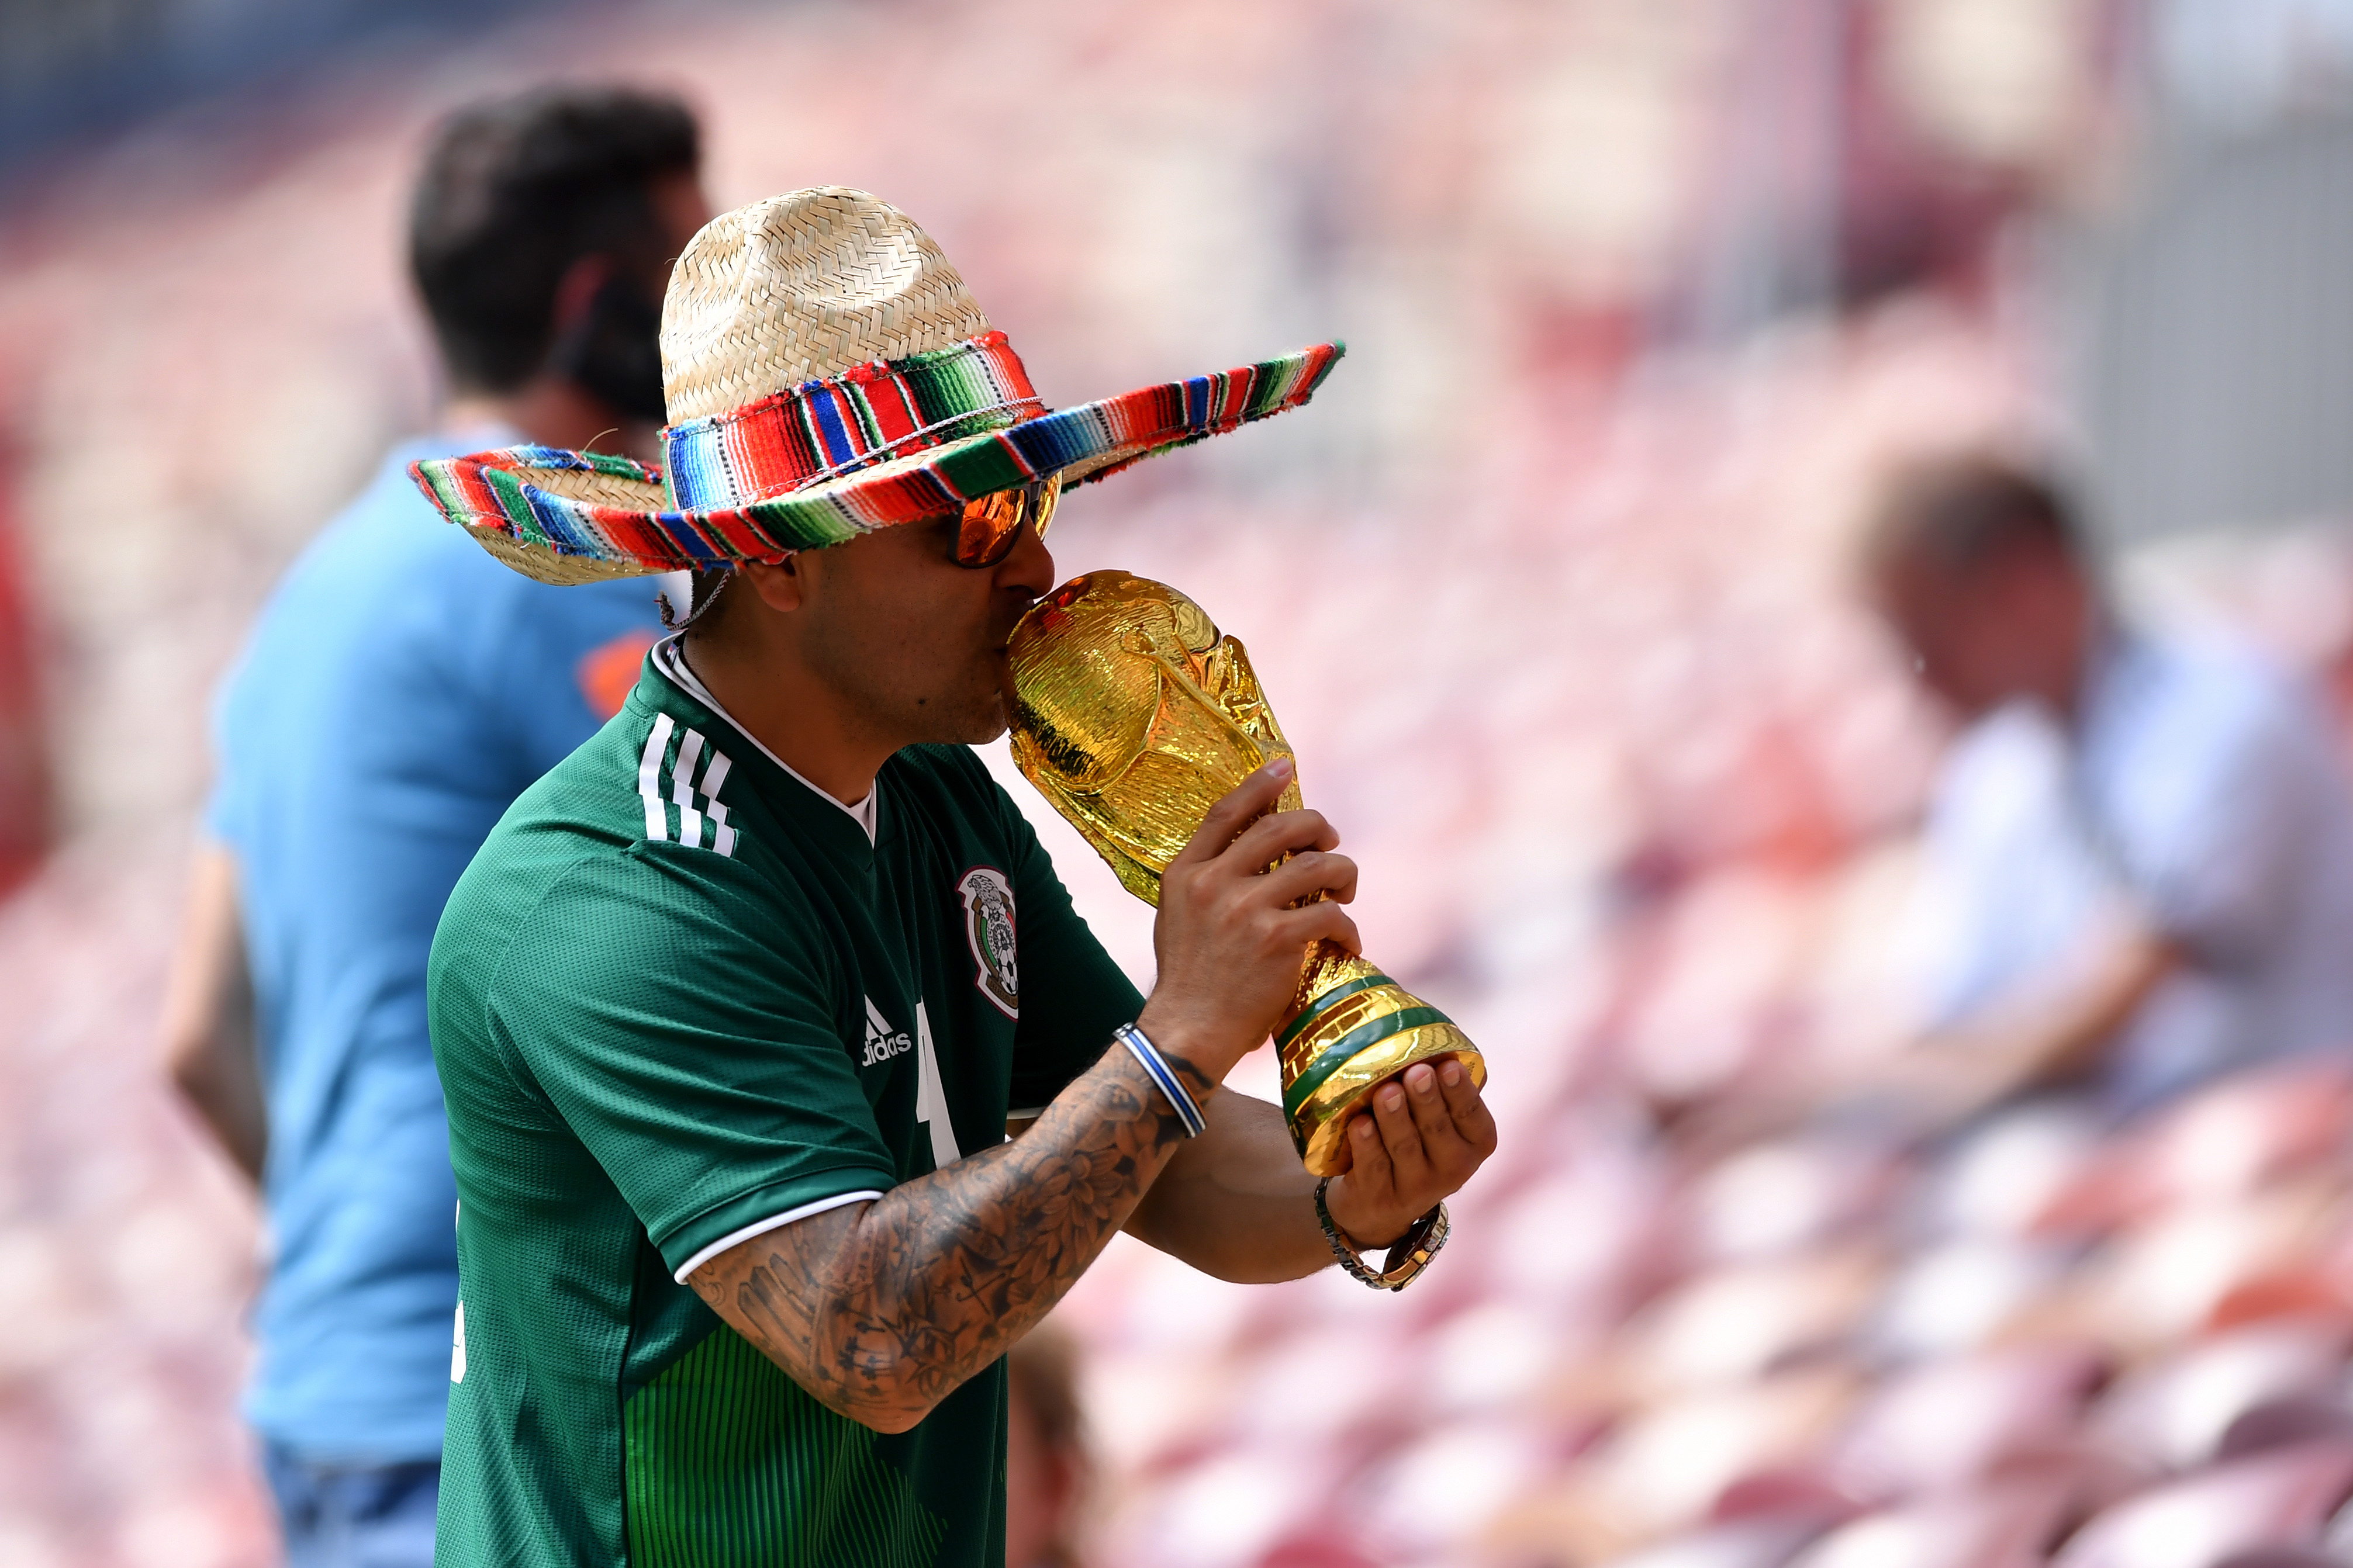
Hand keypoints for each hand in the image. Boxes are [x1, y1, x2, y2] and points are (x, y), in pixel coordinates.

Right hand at [1137, 758, 1360, 1085]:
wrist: (1187, 1034)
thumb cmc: (1188, 982)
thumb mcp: (1178, 919)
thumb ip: (1207, 882)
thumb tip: (1248, 853)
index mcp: (1185, 874)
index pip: (1227, 812)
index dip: (1260, 785)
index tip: (1285, 766)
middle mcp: (1213, 883)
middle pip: (1280, 827)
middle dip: (1317, 828)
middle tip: (1331, 844)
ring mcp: (1245, 910)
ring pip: (1316, 866)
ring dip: (1342, 873)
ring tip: (1344, 893)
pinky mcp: (1277, 940)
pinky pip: (1331, 914)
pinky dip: (1348, 927)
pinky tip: (1347, 942)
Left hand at [1323, 1058, 1495, 1248]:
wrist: (1378, 1203)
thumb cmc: (1414, 1141)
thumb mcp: (1438, 1119)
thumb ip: (1439, 1085)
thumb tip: (1425, 1031)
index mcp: (1475, 1142)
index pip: (1471, 1115)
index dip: (1461, 1091)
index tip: (1448, 1066)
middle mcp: (1454, 1168)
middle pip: (1437, 1130)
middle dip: (1426, 1100)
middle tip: (1416, 1072)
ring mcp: (1417, 1188)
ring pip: (1405, 1147)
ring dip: (1394, 1118)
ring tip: (1386, 1092)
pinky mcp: (1380, 1198)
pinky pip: (1373, 1166)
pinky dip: (1366, 1144)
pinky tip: (1359, 1124)